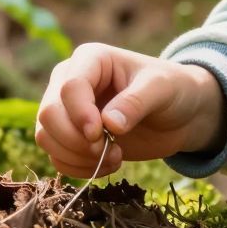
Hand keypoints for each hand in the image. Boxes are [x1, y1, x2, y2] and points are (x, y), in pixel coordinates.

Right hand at [34, 42, 224, 178]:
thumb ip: (136, 102)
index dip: (81, 114)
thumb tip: (108, 124)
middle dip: (75, 140)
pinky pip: (57, 156)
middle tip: (107, 149)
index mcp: (91, 59)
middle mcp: (70, 80)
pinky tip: (108, 165)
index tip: (101, 134)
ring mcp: (67, 110)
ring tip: (114, 157)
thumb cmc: (172, 90)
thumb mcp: (161, 89)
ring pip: (46, 137)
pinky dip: (78, 168)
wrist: (180, 114)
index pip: (69, 87)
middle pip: (49, 113)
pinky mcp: (71, 136)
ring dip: (77, 156)